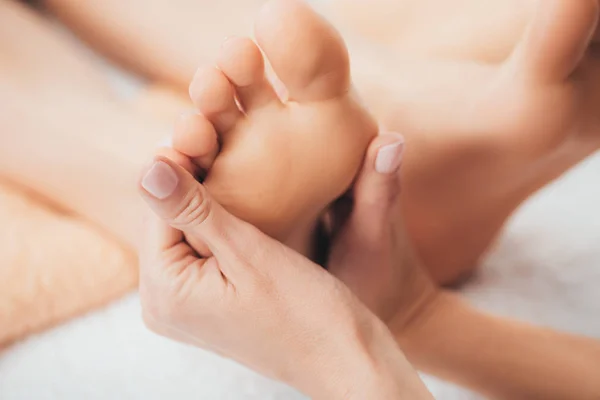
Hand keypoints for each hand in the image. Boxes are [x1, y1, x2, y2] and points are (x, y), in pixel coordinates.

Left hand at [137, 153, 429, 398]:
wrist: (343, 358)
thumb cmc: (306, 311)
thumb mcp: (248, 254)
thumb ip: (195, 210)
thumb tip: (148, 167)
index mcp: (165, 293)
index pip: (158, 209)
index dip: (182, 163)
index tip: (205, 122)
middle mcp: (165, 304)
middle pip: (169, 220)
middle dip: (196, 178)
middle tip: (223, 130)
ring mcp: (187, 305)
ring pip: (188, 231)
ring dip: (212, 196)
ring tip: (239, 155)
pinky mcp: (210, 302)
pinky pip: (205, 249)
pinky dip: (223, 221)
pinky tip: (248, 195)